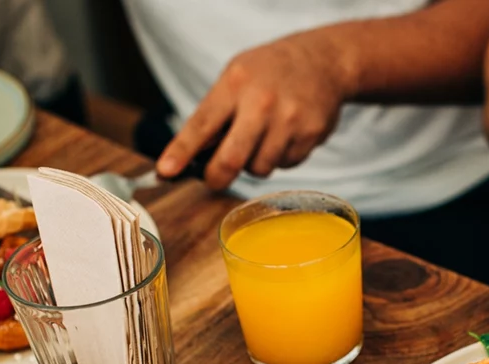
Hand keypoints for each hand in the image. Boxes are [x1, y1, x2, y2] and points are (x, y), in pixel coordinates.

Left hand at [156, 33, 348, 188]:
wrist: (323, 61)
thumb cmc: (269, 71)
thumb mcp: (234, 78)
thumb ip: (213, 114)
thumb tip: (190, 156)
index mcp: (235, 84)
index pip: (201, 125)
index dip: (181, 152)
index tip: (164, 172)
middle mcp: (262, 103)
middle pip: (231, 159)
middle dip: (216, 177)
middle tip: (214, 178)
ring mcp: (290, 121)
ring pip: (259, 168)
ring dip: (253, 163)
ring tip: (260, 138)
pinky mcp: (311, 135)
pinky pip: (285, 165)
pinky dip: (279, 157)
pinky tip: (284, 134)